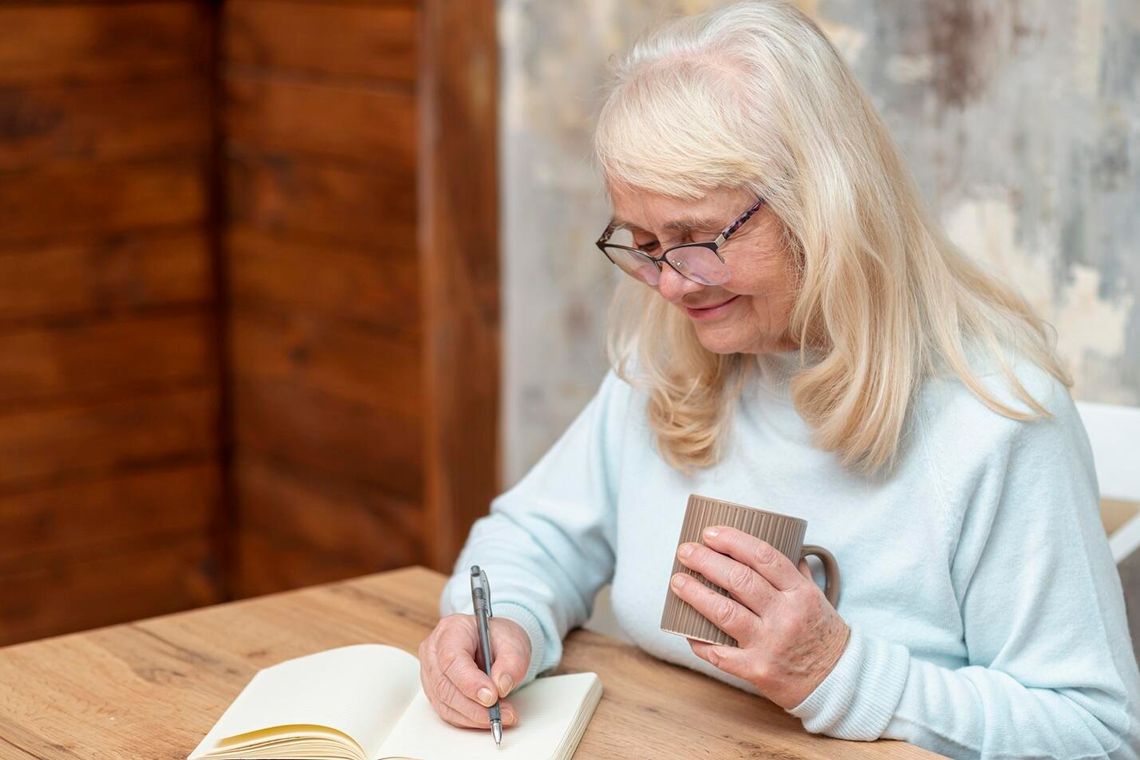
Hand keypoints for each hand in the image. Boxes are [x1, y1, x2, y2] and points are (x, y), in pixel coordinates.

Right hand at [417, 614, 530, 727]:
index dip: (470, 682)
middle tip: (501, 713)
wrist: (495, 643)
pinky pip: (447, 712)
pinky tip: (487, 718)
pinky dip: (469, 719)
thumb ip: (511, 662)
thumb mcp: (514, 642)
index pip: (452, 659)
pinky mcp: (434, 691)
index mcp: (451, 629)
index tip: (492, 696)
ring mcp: (431, 672)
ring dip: (474, 716)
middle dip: (475, 706)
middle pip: (445, 686)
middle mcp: (434, 650)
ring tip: (501, 716)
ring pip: (445, 703)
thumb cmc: (499, 638)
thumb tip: (501, 686)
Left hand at [670, 526, 849, 708]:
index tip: (710, 533)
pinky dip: (699, 641)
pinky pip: (720, 653)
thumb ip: (796, 573)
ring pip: (724, 613)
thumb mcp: (818, 598)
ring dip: (695, 594)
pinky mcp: (757, 670)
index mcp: (800, 594)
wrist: (839, 683)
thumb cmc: (823, 635)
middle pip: (739, 581)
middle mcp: (785, 616)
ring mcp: (770, 644)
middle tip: (685, 551)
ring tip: (677, 582)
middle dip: (706, 561)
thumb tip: (781, 542)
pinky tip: (684, 628)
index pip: (764, 557)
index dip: (734, 541)